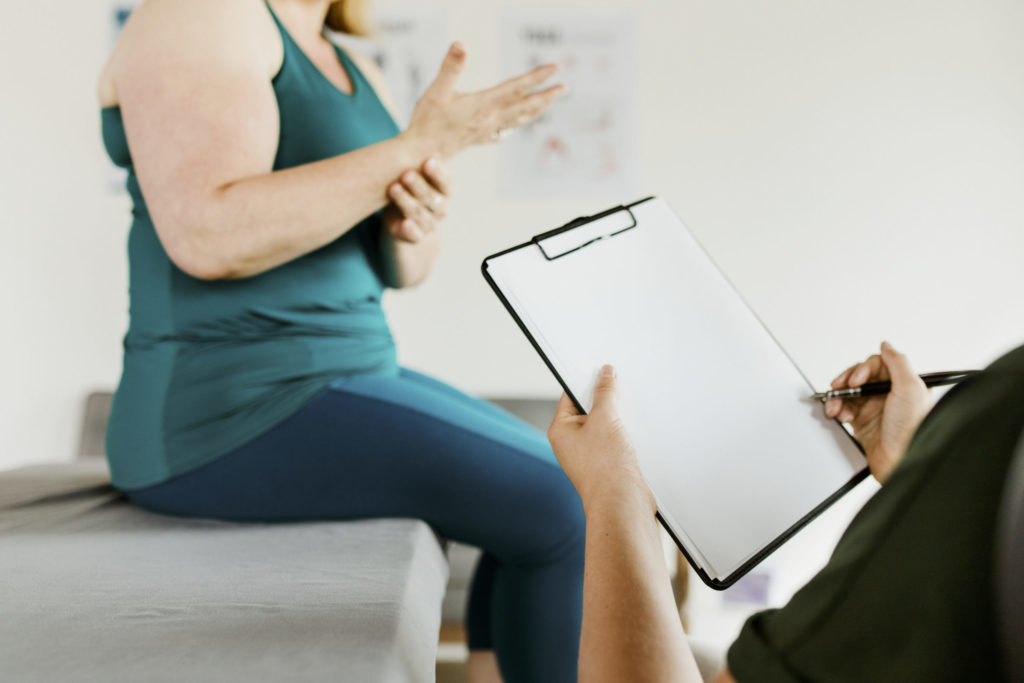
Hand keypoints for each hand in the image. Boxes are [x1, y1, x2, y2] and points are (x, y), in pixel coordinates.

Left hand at [383, 157, 452, 242]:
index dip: (438, 173)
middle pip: (432, 197)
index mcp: (445, 189)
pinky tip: (406, 224)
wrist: (404, 221)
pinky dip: (411, 231)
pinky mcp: (415, 236)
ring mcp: (429, 223)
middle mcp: (441, 207)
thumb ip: (418, 159)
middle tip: (406, 174)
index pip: (446, 182)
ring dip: (407, 202)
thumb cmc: (410, 188)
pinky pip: (416, 236)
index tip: (427, 161)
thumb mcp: (416, 172)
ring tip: (393, 188)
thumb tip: (423, 128)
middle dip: (418, 186)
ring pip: (420, 214)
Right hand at [404, 42, 567, 158]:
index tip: (556, 68)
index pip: (517, 88)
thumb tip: (460, 44)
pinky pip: (506, 130)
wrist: (420, 156)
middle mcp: (490, 119)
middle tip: (565, 88)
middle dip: (547, 96)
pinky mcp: (479, 139)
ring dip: (537, 110)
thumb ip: (451, 67)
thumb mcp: (437, 91)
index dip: (537, 77)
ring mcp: (486, 131)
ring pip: (519, 119)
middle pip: (525, 106)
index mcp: (483, 106)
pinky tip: (517, 123)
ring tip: (550, 101)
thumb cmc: (426, 123)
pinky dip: (518, 123)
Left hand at [547, 365, 654, 512]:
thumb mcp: (605, 418)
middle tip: (620, 388)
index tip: (603, 369)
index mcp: (561, 430)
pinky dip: (625, 433)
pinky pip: (615, 440)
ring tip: (629, 413)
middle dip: (606, 399)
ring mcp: (589, 455)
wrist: (622, 504)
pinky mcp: (607, 464)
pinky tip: (636, 431)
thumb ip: (606, 392)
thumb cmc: (605, 469)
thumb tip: (605, 374)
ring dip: (618, 418)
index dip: (587, 381)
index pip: (570, 395)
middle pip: (589, 409)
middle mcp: (571, 443)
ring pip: (604, 425)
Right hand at [824, 341, 931, 482]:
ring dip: (838, 397)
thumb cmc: (911, 430)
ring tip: (836, 406)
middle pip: (859, 377)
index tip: (856, 380)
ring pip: (848, 392)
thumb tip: (886, 345)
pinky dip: (837, 409)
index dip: (862, 370)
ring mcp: (874, 408)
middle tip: (839, 388)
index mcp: (902, 384)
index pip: (876, 365)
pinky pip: (843, 408)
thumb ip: (898, 362)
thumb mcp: (911, 389)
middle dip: (846, 381)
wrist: (900, 461)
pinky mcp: (862, 422)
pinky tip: (839, 415)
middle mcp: (888, 394)